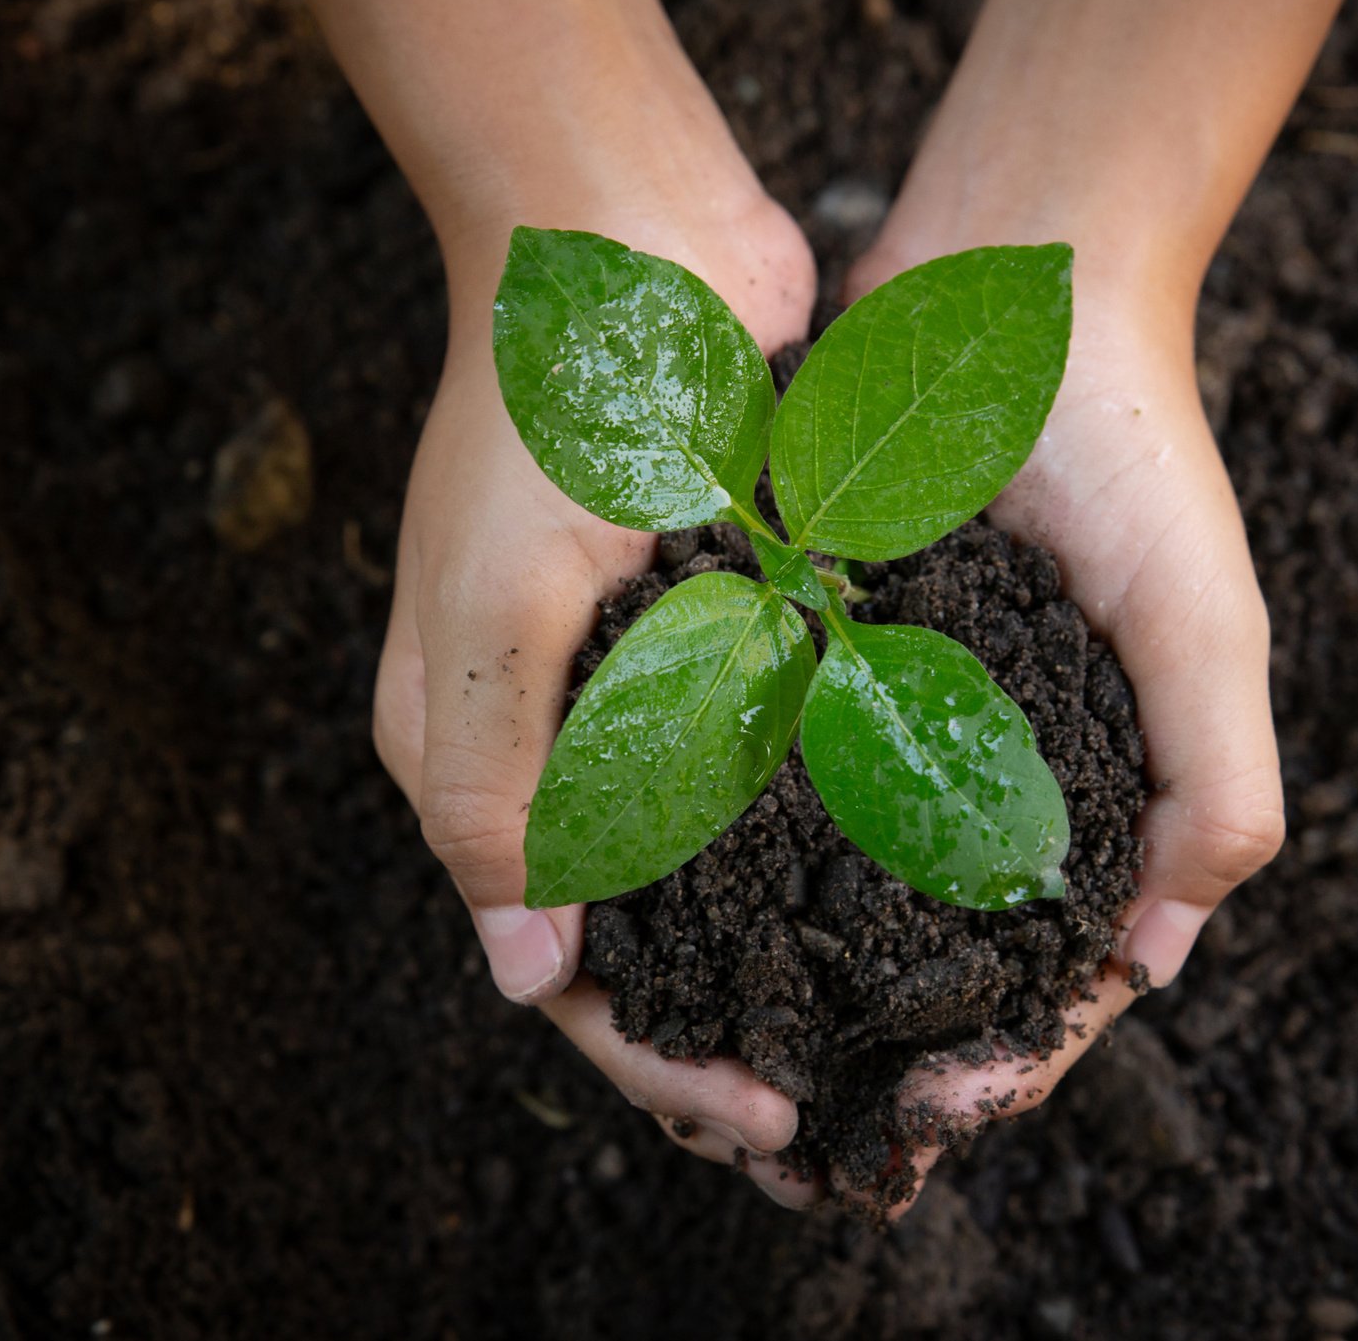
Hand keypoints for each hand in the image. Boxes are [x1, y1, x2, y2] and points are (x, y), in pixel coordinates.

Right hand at [369, 193, 823, 1206]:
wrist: (627, 233)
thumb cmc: (550, 404)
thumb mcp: (496, 600)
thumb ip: (490, 787)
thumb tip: (530, 977)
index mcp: (467, 745)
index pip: (557, 963)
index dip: (656, 1062)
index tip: (770, 1120)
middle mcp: (549, 736)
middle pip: (636, 938)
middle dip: (723, 1039)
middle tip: (835, 1124)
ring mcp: (638, 687)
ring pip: (705, 873)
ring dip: (774, 963)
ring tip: (874, 1042)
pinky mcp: (720, 633)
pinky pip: (761, 774)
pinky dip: (810, 847)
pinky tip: (891, 901)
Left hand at [827, 247, 1286, 1215]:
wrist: (1013, 278)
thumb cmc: (1130, 443)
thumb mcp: (1205, 615)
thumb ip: (1215, 779)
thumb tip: (1160, 961)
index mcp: (1108, 777)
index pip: (1071, 966)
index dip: (1021, 1052)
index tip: (942, 1103)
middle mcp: (1004, 762)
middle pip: (952, 949)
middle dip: (898, 1040)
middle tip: (815, 1106)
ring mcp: (909, 710)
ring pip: (858, 882)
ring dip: (814, 967)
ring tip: (744, 1038)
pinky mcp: (826, 646)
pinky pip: (785, 769)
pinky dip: (753, 840)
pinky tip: (691, 898)